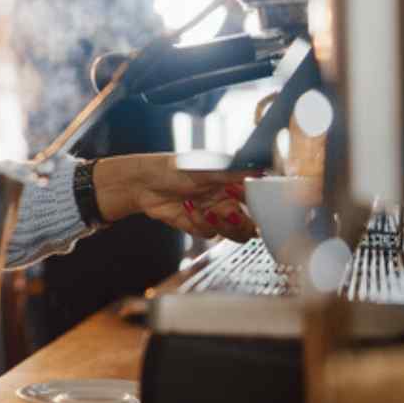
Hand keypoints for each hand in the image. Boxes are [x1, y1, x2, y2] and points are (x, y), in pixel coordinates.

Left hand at [92, 153, 256, 241]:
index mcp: (233, 182)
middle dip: (241, 223)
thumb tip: (260, 169)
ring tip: (208, 211)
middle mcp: (227, 199)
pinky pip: (208, 234)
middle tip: (228, 213)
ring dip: (222, 225)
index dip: (259, 204)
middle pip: (250, 223)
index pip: (259, 199)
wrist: (142, 184)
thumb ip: (234, 172)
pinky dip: (199, 224)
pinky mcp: (198, 225)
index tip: (249, 201)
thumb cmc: (174, 168)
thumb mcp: (206, 168)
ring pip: (233, 233)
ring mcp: (213, 214)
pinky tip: (187, 208)